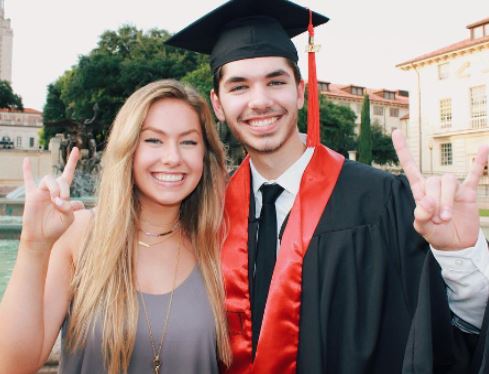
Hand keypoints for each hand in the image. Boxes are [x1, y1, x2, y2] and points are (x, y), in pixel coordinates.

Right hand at [20, 147, 84, 248]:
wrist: (41, 237)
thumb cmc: (56, 228)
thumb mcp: (68, 218)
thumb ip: (70, 208)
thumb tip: (66, 201)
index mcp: (64, 193)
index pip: (68, 174)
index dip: (72, 162)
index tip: (75, 149)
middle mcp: (53, 190)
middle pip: (60, 179)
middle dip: (64, 189)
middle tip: (62, 201)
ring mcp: (42, 192)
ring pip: (48, 179)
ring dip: (54, 187)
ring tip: (55, 200)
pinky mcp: (31, 195)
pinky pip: (28, 180)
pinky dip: (27, 170)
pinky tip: (27, 160)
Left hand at [392, 130, 488, 249]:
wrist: (456, 244)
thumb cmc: (436, 235)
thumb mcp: (423, 230)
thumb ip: (420, 218)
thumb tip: (426, 203)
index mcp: (420, 192)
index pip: (410, 167)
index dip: (403, 150)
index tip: (395, 132)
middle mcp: (435, 187)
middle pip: (434, 180)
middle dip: (435, 201)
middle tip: (437, 220)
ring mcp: (452, 188)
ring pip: (449, 181)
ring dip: (447, 200)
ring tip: (446, 218)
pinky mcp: (468, 192)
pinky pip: (474, 173)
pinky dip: (480, 161)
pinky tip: (484, 148)